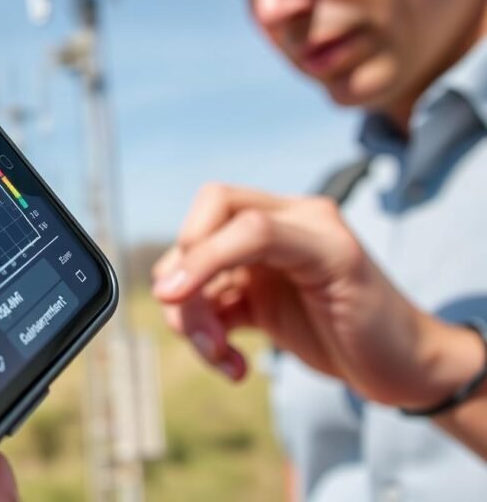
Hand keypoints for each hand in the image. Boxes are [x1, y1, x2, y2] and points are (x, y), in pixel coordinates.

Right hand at [152, 184, 481, 409]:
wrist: (407, 372)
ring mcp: (258, 270)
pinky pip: (205, 313)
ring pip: (191, 281)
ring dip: (193, 322)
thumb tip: (188, 261)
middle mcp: (272, 234)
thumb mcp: (334, 264)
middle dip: (187, 289)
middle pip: (194, 241)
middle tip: (204, 336)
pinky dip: (208, 342)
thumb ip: (264, 241)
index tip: (173, 296)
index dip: (196, 251)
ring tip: (222, 357)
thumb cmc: (382, 320)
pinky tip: (234, 367)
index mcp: (296, 214)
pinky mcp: (252, 303)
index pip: (221, 209)